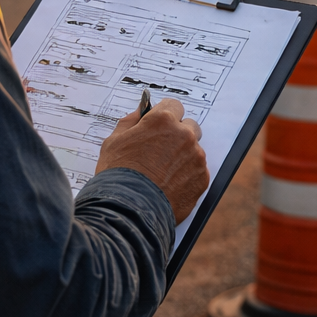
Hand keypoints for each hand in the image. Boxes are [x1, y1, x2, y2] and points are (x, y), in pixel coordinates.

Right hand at [95, 98, 208, 222]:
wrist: (129, 210)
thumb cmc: (117, 175)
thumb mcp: (114, 142)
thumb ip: (130, 122)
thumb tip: (141, 110)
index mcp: (162, 121)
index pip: (173, 105)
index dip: (164, 116)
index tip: (159, 125)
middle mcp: (184, 135)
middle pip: (189, 126)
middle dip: (178, 134)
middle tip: (161, 151)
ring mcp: (196, 157)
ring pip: (194, 150)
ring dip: (183, 156)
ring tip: (163, 173)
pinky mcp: (202, 178)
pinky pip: (198, 170)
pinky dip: (188, 175)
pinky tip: (170, 185)